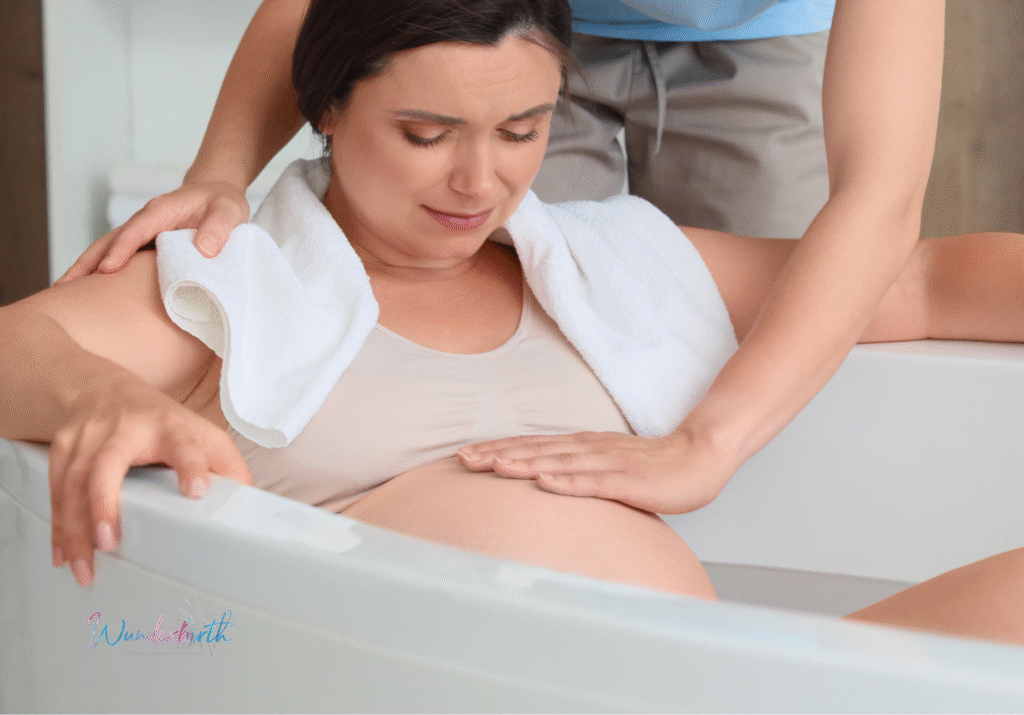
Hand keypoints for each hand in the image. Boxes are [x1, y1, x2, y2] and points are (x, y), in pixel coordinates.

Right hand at [48, 372, 252, 585]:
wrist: (103, 389)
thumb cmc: (160, 420)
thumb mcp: (202, 434)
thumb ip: (227, 467)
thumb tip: (249, 505)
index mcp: (169, 427)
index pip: (184, 444)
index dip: (191, 466)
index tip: (197, 491)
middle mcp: (124, 430)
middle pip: (108, 464)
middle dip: (104, 504)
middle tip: (110, 542)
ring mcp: (88, 438)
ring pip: (73, 482)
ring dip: (74, 527)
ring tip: (82, 566)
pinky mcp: (62, 450)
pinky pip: (55, 490)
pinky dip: (57, 525)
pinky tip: (62, 554)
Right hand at [56, 181, 249, 282]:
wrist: (215, 193)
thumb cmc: (222, 202)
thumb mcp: (229, 211)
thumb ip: (219, 228)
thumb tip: (204, 250)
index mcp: (161, 211)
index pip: (136, 231)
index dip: (121, 250)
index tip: (107, 270)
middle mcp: (144, 220)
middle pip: (109, 241)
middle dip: (87, 262)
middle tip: (64, 287)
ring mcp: (141, 232)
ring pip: (107, 249)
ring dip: (86, 269)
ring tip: (65, 292)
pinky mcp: (143, 244)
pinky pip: (118, 257)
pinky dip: (101, 271)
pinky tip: (90, 291)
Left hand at [457, 430, 735, 514]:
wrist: (698, 459)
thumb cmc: (650, 468)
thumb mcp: (602, 467)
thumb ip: (574, 471)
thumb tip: (539, 481)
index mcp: (580, 446)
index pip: (532, 446)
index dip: (497, 449)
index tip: (465, 455)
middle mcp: (588, 449)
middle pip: (536, 450)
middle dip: (497, 455)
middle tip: (463, 459)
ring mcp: (607, 463)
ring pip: (558, 462)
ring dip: (524, 463)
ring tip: (493, 466)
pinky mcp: (628, 481)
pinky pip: (594, 482)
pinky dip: (567, 481)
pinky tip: (545, 482)